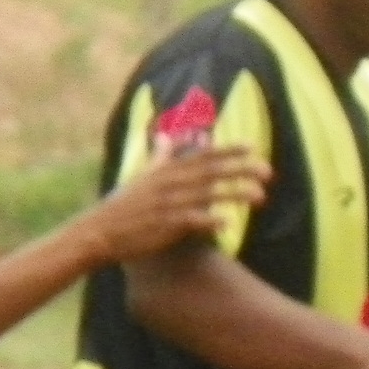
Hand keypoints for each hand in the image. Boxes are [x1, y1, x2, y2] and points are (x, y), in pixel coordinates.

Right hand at [78, 144, 266, 266]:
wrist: (100, 232)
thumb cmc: (123, 206)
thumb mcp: (141, 175)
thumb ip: (159, 157)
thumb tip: (164, 136)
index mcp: (166, 170)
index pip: (203, 156)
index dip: (228, 150)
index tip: (252, 147)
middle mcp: (170, 183)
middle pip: (212, 172)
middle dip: (241, 169)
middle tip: (267, 171)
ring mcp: (168, 203)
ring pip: (208, 194)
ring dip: (235, 194)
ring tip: (260, 196)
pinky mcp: (164, 225)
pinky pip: (192, 221)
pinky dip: (209, 220)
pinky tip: (228, 223)